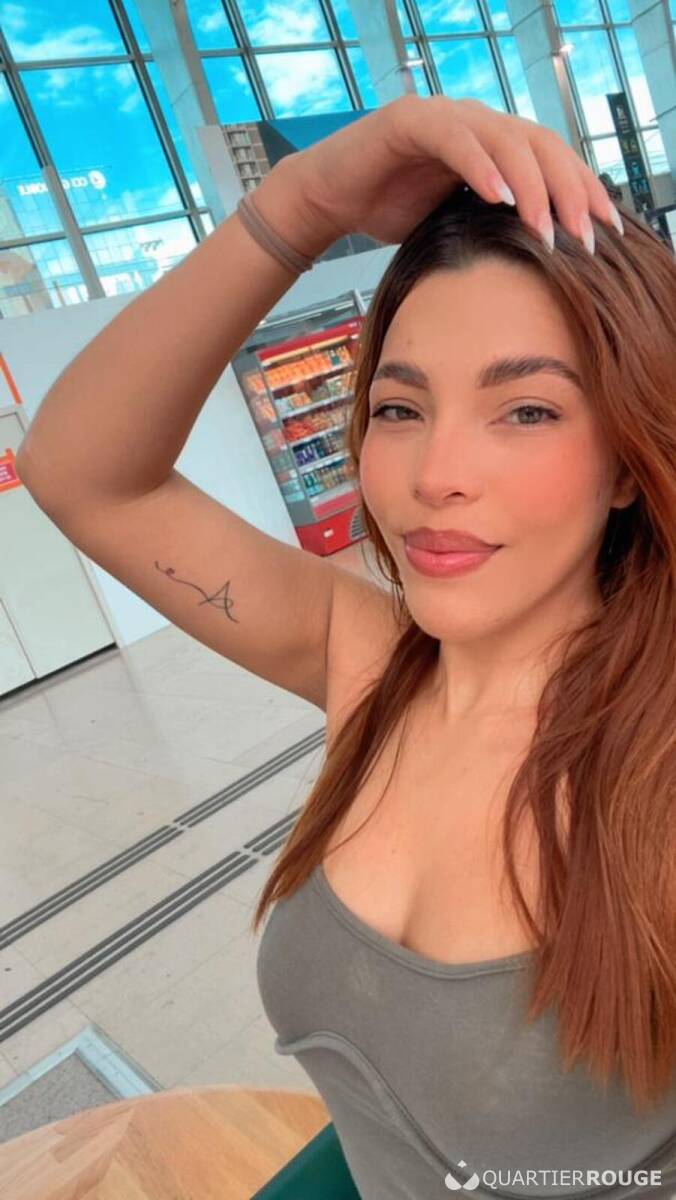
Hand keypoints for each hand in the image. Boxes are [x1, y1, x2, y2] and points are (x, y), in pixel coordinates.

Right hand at [272, 94, 621, 252]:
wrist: (328, 199)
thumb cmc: (389, 212)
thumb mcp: (455, 226)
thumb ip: (495, 230)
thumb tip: (543, 267)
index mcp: (494, 146)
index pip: (552, 161)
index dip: (583, 190)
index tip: (607, 230)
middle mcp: (477, 123)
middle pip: (540, 145)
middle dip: (569, 190)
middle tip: (586, 235)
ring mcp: (446, 117)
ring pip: (505, 139)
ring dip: (531, 184)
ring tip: (545, 225)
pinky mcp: (410, 121)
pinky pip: (455, 138)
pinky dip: (481, 166)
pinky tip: (500, 196)